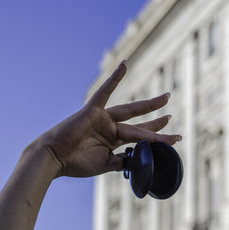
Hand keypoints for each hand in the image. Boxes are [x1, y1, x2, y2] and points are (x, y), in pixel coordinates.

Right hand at [34, 61, 180, 177]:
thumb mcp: (105, 164)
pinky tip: (124, 65)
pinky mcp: (92, 110)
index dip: (157, 137)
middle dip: (157, 121)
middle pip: (140, 123)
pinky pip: (104, 91)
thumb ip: (123, 161)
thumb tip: (141, 161)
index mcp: (114, 140)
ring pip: (131, 110)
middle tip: (171, 116)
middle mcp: (111, 127)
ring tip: (166, 98)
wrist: (54, 159)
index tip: (174, 138)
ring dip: (149, 104)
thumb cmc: (76, 163)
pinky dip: (114, 78)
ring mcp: (103, 118)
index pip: (140, 137)